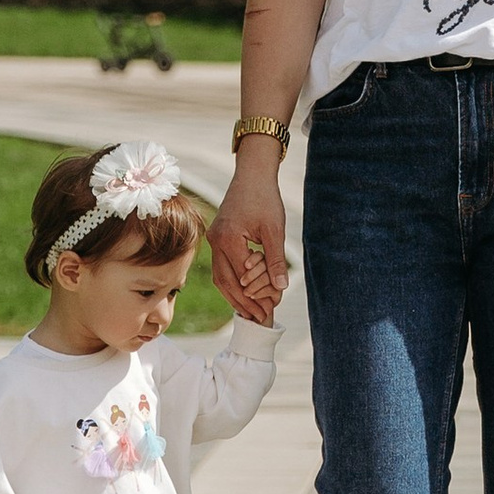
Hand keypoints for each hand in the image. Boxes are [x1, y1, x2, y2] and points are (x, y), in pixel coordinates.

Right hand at [209, 152, 286, 320]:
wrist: (251, 175)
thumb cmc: (265, 199)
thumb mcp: (275, 230)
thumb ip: (275, 260)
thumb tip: (280, 288)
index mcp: (228, 239)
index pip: (241, 278)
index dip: (254, 297)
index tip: (269, 310)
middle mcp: (216, 242)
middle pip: (225, 282)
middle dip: (243, 302)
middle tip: (259, 318)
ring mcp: (213, 240)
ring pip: (220, 277)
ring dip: (234, 295)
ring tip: (251, 311)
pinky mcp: (217, 237)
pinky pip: (221, 266)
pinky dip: (231, 282)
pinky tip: (243, 292)